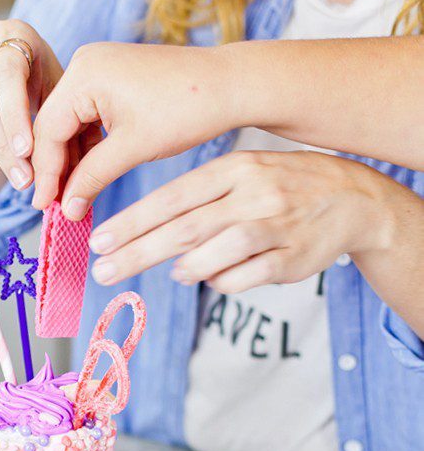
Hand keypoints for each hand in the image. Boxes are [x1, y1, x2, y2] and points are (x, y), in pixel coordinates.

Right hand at [0, 19, 64, 190]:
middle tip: (23, 179)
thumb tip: (78, 172)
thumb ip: (67, 121)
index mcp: (15, 34)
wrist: (8, 65)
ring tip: (14, 172)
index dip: (15, 116)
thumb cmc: (41, 79)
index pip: (7, 76)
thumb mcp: (58, 90)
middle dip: (3, 144)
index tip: (27, 152)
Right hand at [31, 41, 233, 213]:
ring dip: (72, 159)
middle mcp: (85, 63)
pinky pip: (89, 115)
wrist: (229, 85)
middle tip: (53, 207)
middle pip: (55, 124)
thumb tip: (66, 208)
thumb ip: (92, 177)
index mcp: (84, 74)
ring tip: (72, 196)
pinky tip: (89, 173)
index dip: (46, 173)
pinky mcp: (112, 77)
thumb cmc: (186, 110)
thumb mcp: (132, 149)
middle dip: (55, 167)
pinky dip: (88, 145)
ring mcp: (98, 67)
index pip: (49, 130)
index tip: (44, 207)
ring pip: (71, 122)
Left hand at [88, 150, 388, 293]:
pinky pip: (247, 276)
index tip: (98, 240)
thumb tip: (148, 233)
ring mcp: (275, 226)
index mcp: (234, 169)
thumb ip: (198, 200)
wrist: (353, 198)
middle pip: (185, 228)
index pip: (173, 197)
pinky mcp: (293, 258)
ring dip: (186, 267)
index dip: (132, 221)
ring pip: (218, 252)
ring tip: (173, 274)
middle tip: (104, 270)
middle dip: (138, 252)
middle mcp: (253, 194)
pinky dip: (221, 281)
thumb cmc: (281, 186)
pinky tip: (211, 277)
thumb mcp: (241, 173)